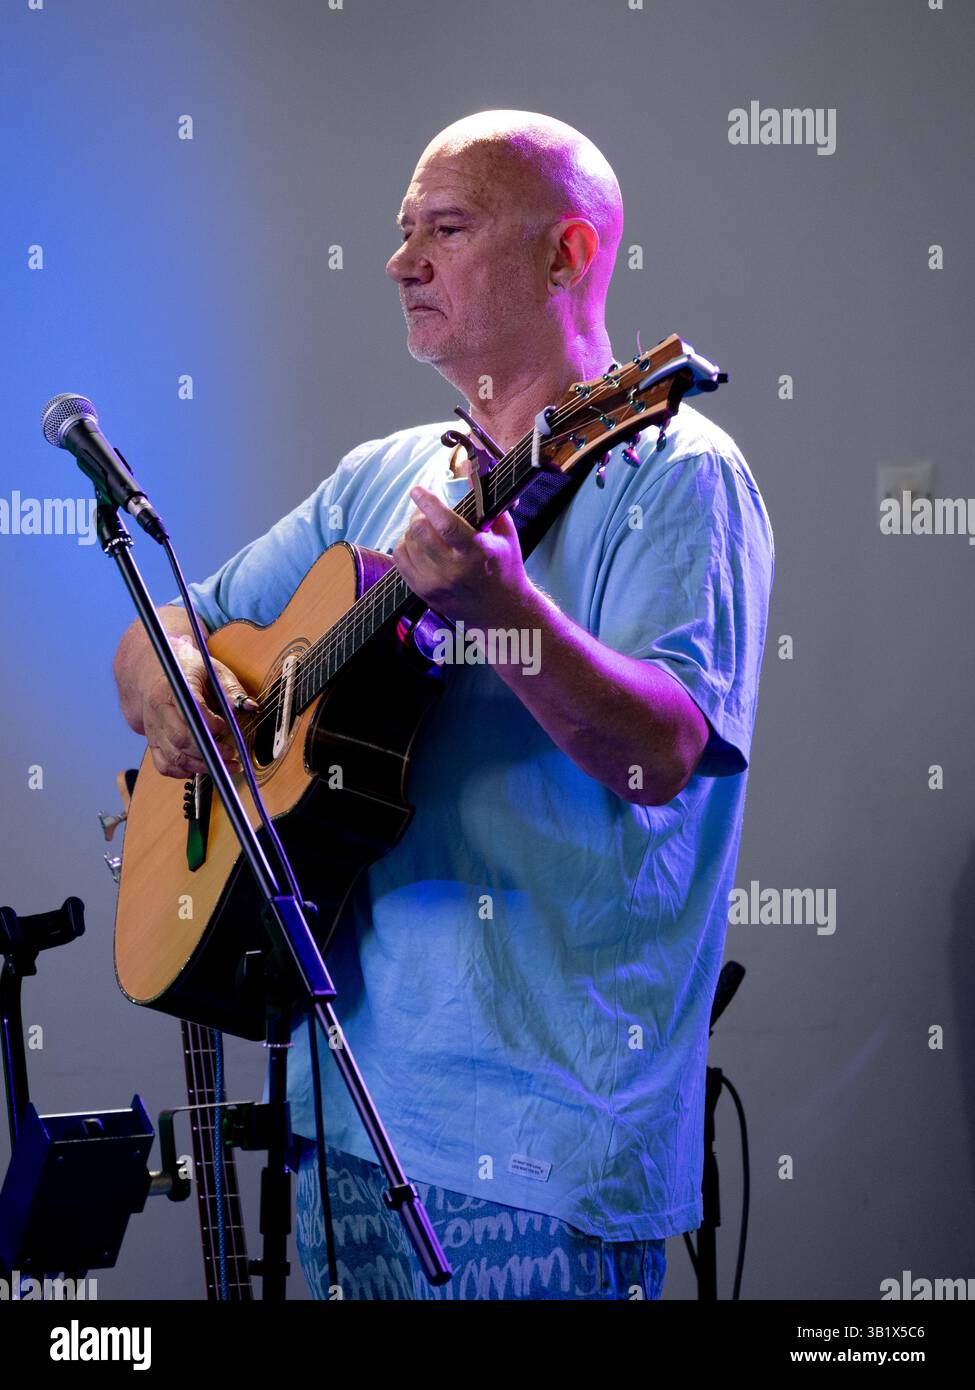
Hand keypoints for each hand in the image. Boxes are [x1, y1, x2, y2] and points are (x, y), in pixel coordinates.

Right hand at [142, 634, 252, 778]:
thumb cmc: (187, 670)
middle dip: (210, 751)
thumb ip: (231, 689)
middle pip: (181, 739)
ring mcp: (154, 728)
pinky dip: (183, 772)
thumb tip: (249, 706)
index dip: (212, 724)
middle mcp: (159, 709)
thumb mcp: (212, 670)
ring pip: (174, 757)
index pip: (192, 710)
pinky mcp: (153, 742)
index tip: (228, 728)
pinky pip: (164, 765)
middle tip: (232, 754)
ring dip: (203, 766)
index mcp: (174, 687)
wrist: (154, 673)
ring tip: (227, 765)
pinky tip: (201, 767)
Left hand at [392, 484, 530, 629]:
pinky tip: (416, 544)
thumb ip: (488, 505)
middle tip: (425, 511)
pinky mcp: (424, 594)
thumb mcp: (505, 534)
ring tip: (423, 528)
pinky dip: (404, 547)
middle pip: (420, 532)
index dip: (427, 502)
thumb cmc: (505, 567)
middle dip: (419, 514)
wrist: (502, 612)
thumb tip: (471, 472)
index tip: (418, 490)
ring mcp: (436, 584)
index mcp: (477, 553)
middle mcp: (454, 570)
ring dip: (411, 530)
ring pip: (406, 545)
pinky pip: (400, 561)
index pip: (445, 523)